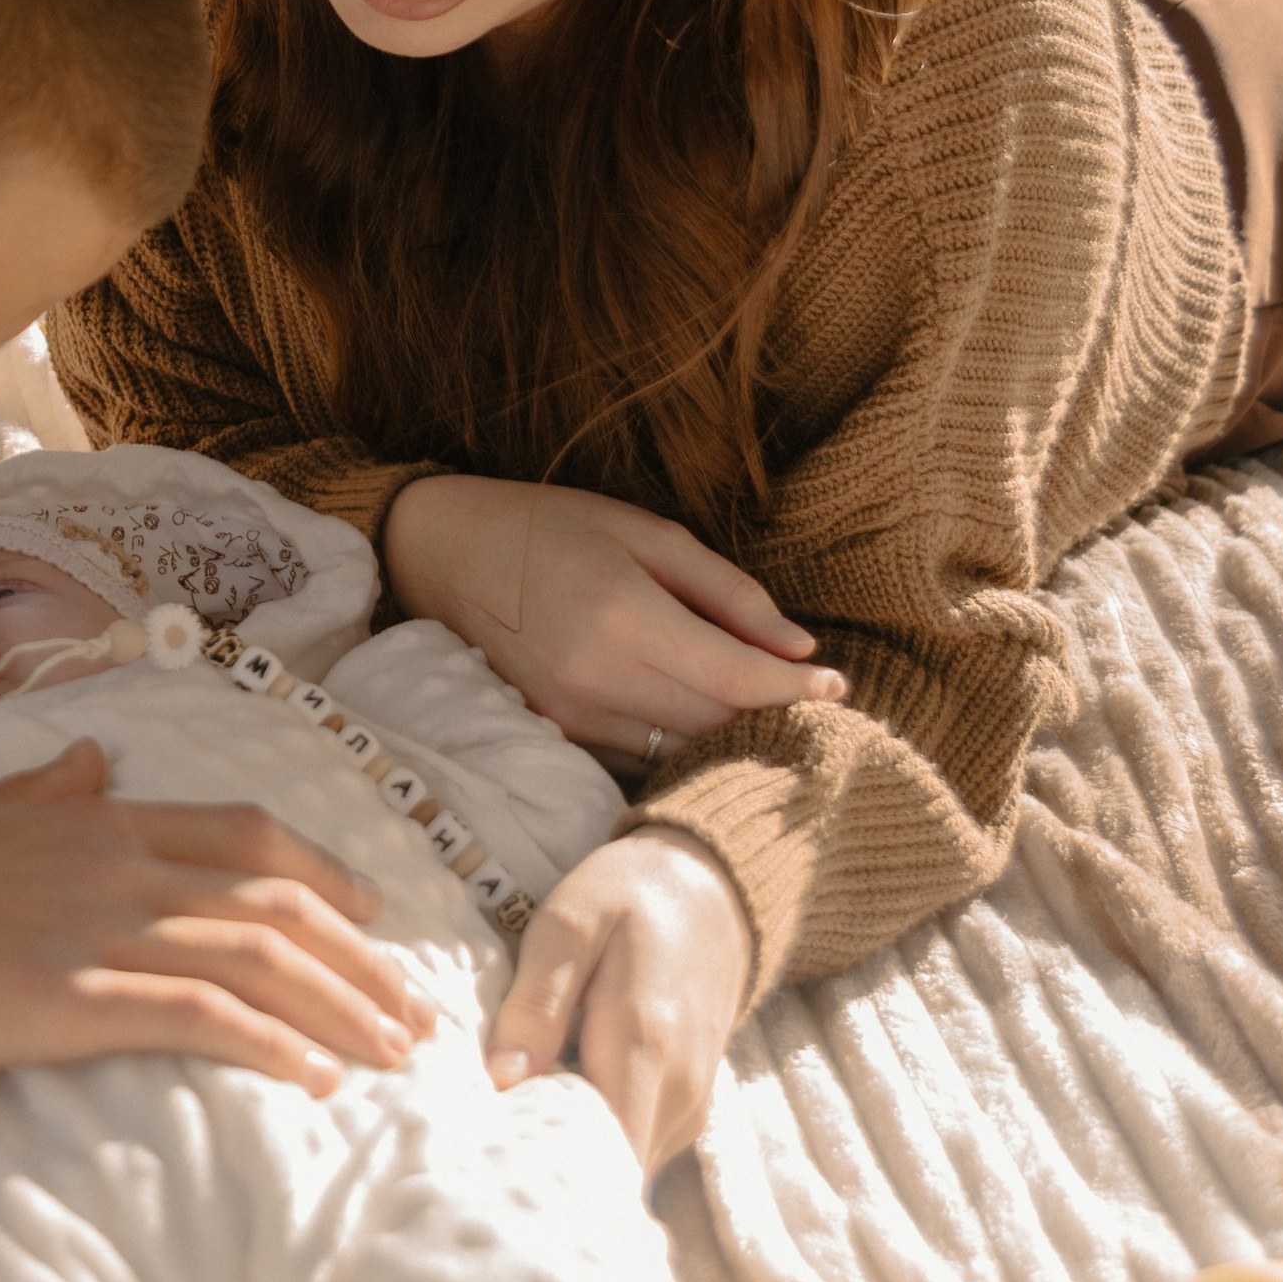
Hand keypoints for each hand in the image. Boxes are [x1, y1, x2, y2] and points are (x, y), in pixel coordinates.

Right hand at [0, 738, 436, 1101]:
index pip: (243, 833)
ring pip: (254, 956)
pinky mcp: (64, 996)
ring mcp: (92, 925)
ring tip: (391, 1058)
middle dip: (362, 959)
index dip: (324, 870)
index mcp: (93, 817)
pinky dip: (267, 1043)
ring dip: (340, 1008)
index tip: (376, 915)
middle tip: (415, 1015)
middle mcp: (112, 860)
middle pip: (274, 899)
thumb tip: (88, 762)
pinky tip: (312, 1080)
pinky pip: (195, 1016)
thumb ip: (44, 791)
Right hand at [384, 474, 844, 764]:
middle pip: (715, 720)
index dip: (796, 688)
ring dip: (731, 735)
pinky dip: (681, 742)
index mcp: (623, 613)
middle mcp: (595, 675)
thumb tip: (799, 647)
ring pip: (681, 747)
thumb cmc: (551, 527)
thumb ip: (726, 591)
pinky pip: (640, 754)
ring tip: (768, 712)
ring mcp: (569, 712)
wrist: (444, 552)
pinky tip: (704, 719)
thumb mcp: (645, 533)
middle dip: (774, 714)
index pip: (735, 676)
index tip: (839, 684)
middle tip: (816, 701)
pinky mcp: (554, 731)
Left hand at [484, 826, 750, 1169]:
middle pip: (609, 1169)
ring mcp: (690, 1106)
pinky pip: (635, 1148)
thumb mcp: (567, 924)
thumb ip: (536, 1003)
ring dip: (566, 1156)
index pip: (603, 1151)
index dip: (543, 1169)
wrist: (710, 892)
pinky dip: (590, 1141)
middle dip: (545, 1169)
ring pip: (623, 1165)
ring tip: (504, 1132)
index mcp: (646, 1044)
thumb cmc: (629, 898)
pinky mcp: (686, 1109)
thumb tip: (501, 1083)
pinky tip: (545, 1115)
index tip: (486, 1164)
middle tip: (477, 1151)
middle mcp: (679, 1092)